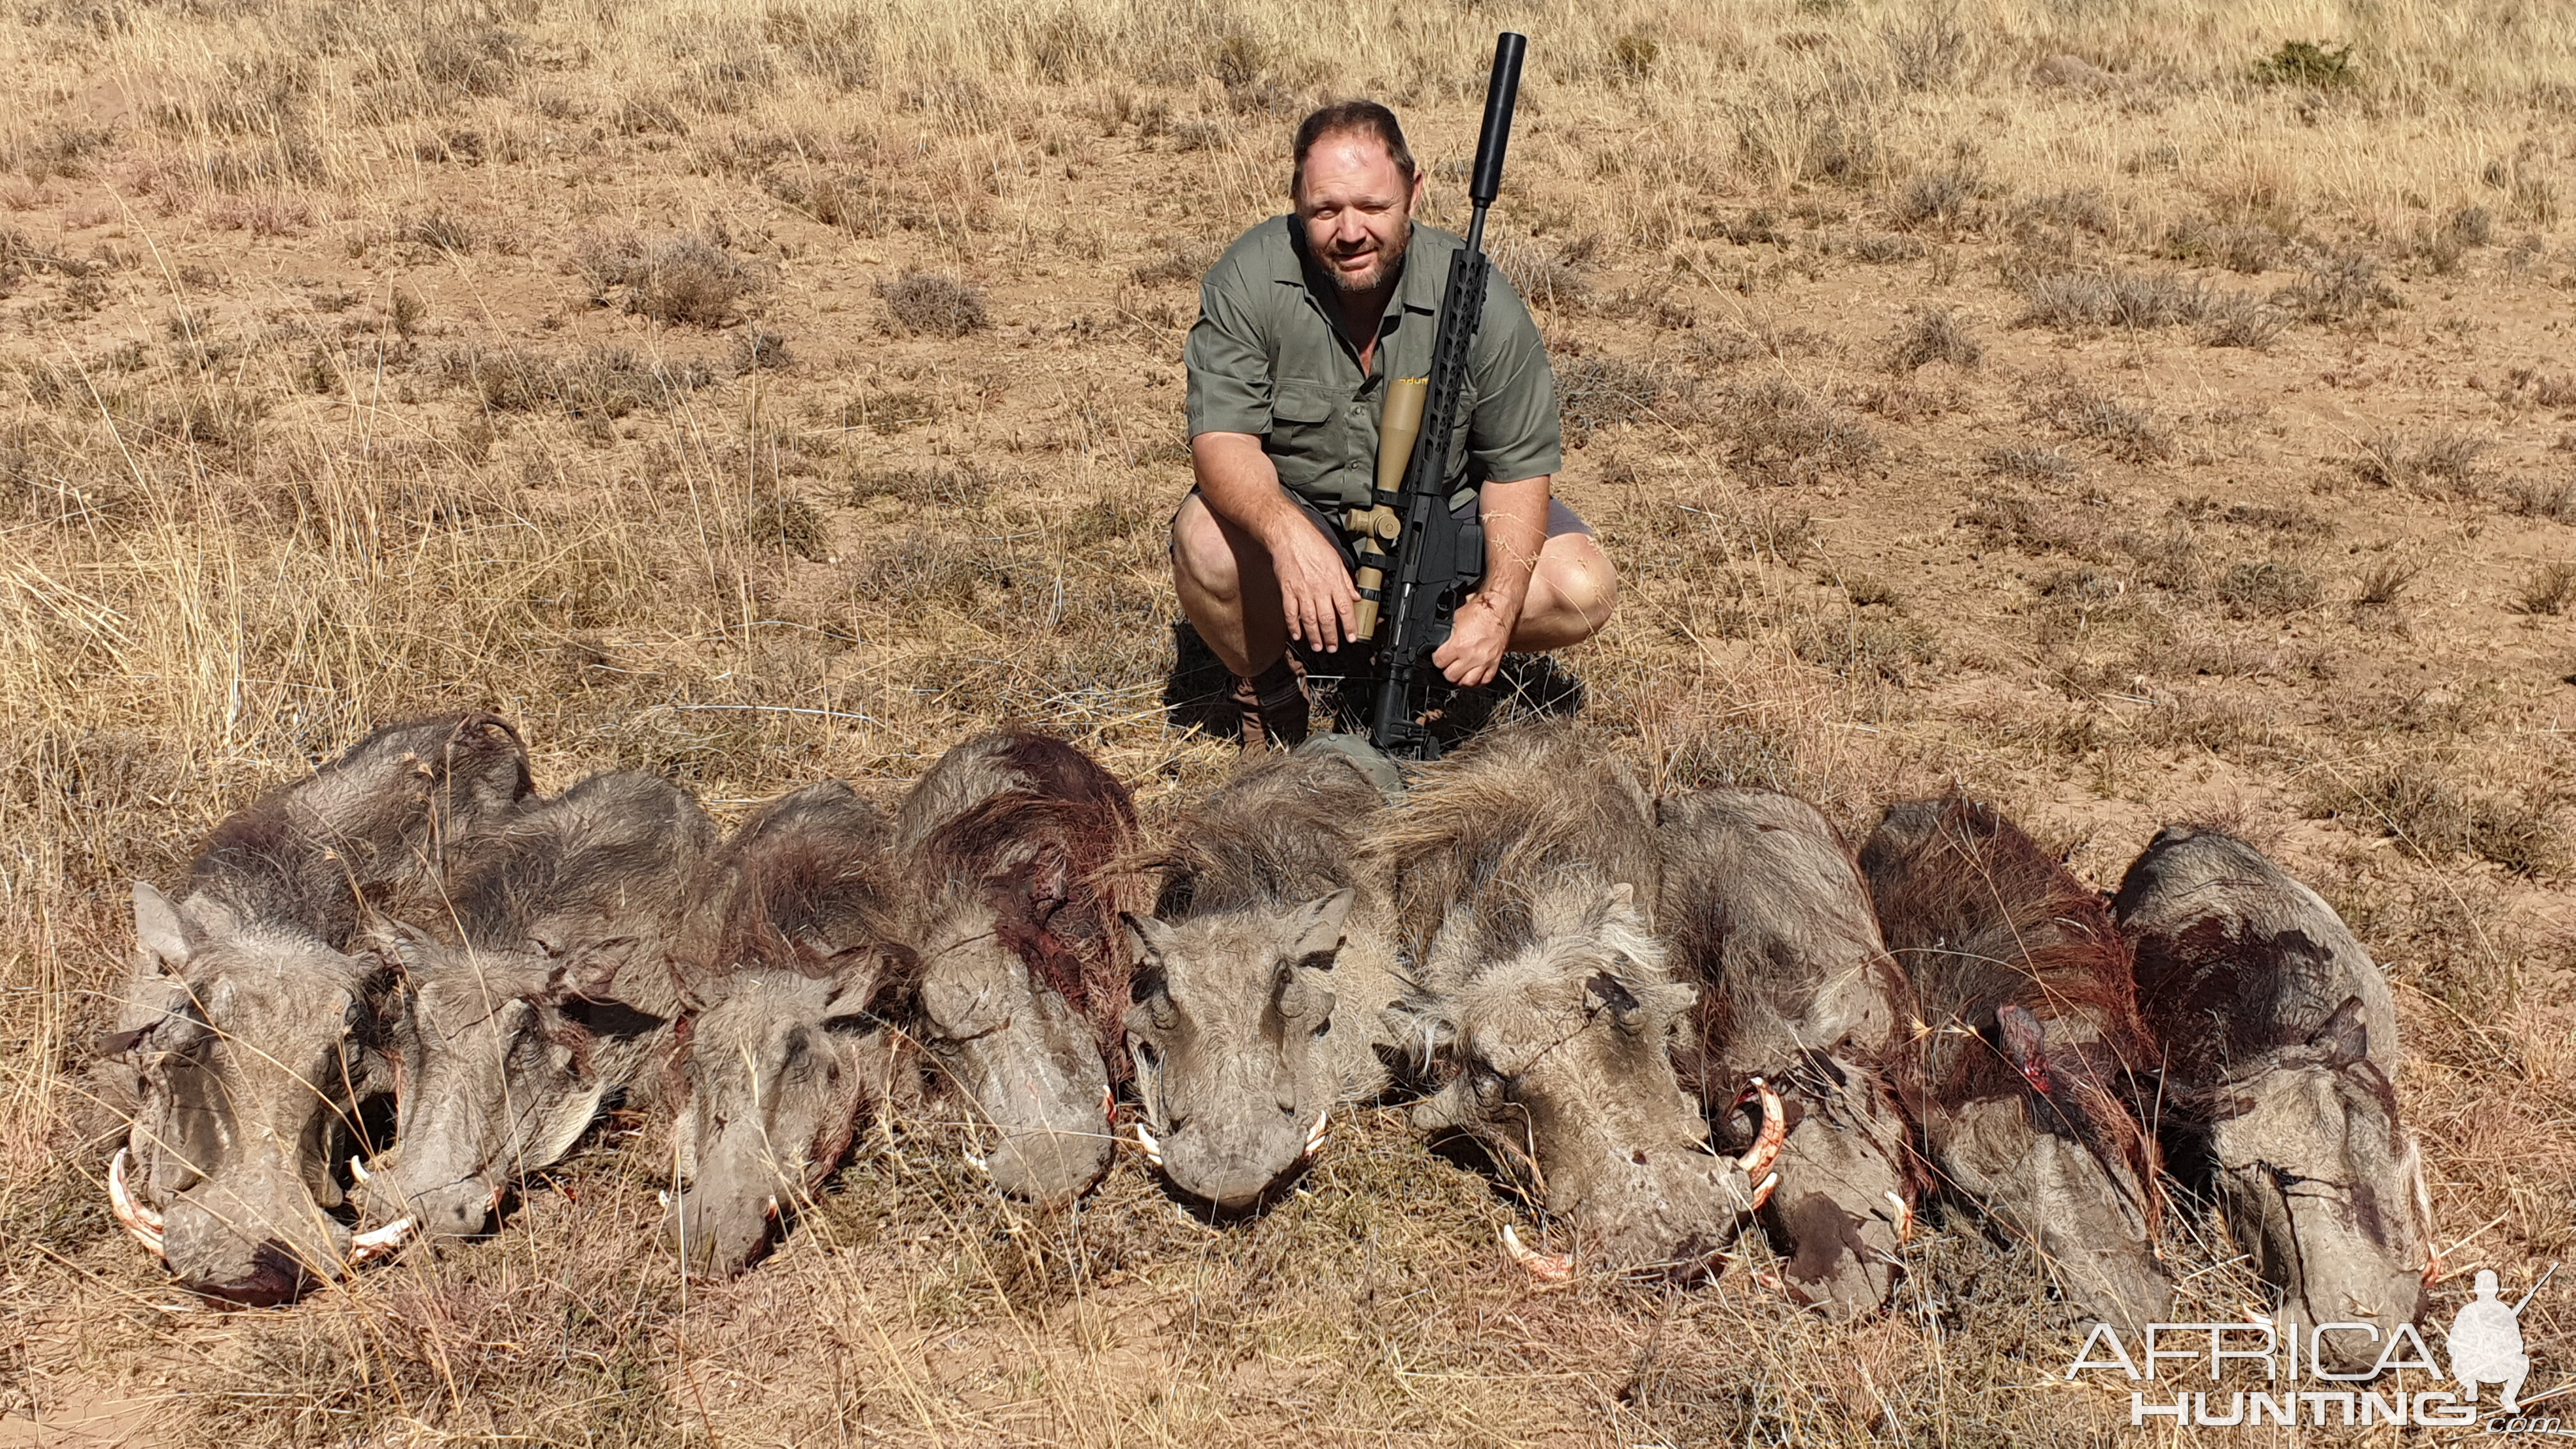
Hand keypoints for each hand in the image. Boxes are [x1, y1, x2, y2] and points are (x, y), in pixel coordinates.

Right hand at [1266, 519, 1359, 652]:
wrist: (1289, 534)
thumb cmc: (1312, 542)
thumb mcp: (1337, 559)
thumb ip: (1347, 581)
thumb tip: (1356, 595)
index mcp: (1333, 581)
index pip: (1345, 608)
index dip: (1350, 625)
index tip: (1352, 637)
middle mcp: (1319, 588)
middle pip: (1327, 618)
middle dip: (1331, 636)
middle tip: (1333, 647)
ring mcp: (1302, 591)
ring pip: (1310, 619)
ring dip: (1314, 636)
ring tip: (1318, 646)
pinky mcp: (1287, 590)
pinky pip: (1290, 612)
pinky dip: (1293, 626)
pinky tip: (1297, 635)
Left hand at [1432, 591, 1514, 686]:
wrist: (1500, 609)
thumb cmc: (1482, 611)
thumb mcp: (1456, 618)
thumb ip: (1449, 633)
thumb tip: (1443, 638)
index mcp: (1459, 644)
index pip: (1439, 661)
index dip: (1437, 659)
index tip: (1439, 656)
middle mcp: (1471, 656)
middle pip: (1451, 675)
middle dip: (1447, 670)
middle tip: (1448, 664)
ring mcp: (1484, 661)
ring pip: (1468, 682)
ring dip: (1461, 678)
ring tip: (1460, 672)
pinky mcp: (1495, 662)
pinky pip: (1485, 680)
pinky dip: (1478, 680)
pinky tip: (1474, 674)